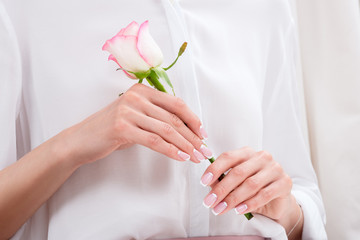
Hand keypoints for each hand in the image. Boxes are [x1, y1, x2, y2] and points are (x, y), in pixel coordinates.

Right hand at [58, 83, 210, 165]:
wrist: (81, 140)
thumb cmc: (111, 129)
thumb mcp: (135, 116)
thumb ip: (156, 116)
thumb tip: (186, 128)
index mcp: (142, 90)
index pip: (176, 104)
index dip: (193, 119)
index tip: (203, 134)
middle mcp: (136, 96)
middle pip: (173, 118)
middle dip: (193, 137)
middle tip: (204, 150)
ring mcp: (128, 111)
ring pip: (167, 130)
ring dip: (185, 146)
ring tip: (196, 157)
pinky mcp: (122, 128)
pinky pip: (154, 141)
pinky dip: (171, 151)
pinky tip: (181, 158)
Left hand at [200, 146, 293, 220]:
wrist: (277, 200)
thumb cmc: (253, 188)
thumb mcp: (236, 183)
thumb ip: (224, 181)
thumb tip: (210, 185)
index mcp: (247, 152)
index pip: (228, 157)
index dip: (214, 169)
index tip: (204, 182)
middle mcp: (262, 157)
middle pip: (238, 172)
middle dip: (221, 189)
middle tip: (210, 202)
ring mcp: (275, 168)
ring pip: (250, 184)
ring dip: (233, 199)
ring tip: (221, 209)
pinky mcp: (284, 183)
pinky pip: (264, 194)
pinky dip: (249, 204)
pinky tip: (239, 210)